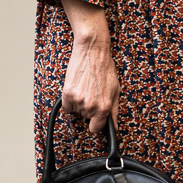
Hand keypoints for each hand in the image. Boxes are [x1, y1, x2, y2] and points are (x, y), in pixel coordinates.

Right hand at [60, 0, 119, 134]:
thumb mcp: (116, 92)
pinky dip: (70, 101)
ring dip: (80, 104)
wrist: (92, 52)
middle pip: (86, 118)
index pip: (96, 129)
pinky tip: (77, 90)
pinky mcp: (67, 93)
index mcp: (104, 108)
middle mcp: (90, 107)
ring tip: (86, 89)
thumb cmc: (105, 70)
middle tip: (93, 94)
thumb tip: (114, 128)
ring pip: (77, 111)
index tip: (96, 119)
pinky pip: (67, 107)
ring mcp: (78, 100)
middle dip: (90, 109)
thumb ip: (114, 112)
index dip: (97, 124)